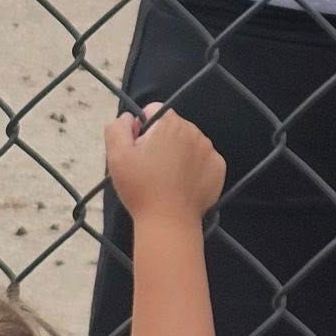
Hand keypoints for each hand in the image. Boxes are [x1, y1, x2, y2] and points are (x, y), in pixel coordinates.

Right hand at [105, 105, 224, 222]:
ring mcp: (208, 148)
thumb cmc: (140, 189)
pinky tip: (183, 186)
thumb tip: (129, 118)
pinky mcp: (218, 167)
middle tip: (151, 169)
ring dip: (178, 154)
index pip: (153, 112)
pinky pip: (203, 160)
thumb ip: (117, 128)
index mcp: (168, 122)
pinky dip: (194, 169)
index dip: (142, 131)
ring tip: (167, 180)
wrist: (169, 223)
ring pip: (188, 143)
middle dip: (161, 142)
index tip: (139, 152)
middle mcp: (192, 129)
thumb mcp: (117, 157)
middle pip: (172, 128)